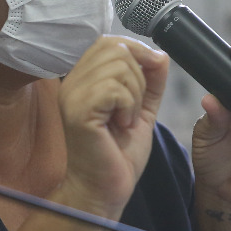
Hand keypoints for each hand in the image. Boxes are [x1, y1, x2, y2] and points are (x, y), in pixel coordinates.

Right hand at [57, 35, 168, 214]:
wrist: (104, 189)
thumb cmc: (117, 154)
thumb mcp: (141, 109)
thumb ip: (150, 81)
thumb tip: (160, 54)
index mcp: (82, 80)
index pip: (108, 42)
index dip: (136, 52)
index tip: (150, 75)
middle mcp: (71, 83)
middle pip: (115, 48)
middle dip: (139, 75)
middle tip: (133, 107)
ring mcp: (72, 97)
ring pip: (118, 67)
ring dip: (135, 95)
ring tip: (126, 120)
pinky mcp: (78, 112)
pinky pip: (115, 89)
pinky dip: (129, 107)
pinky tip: (121, 125)